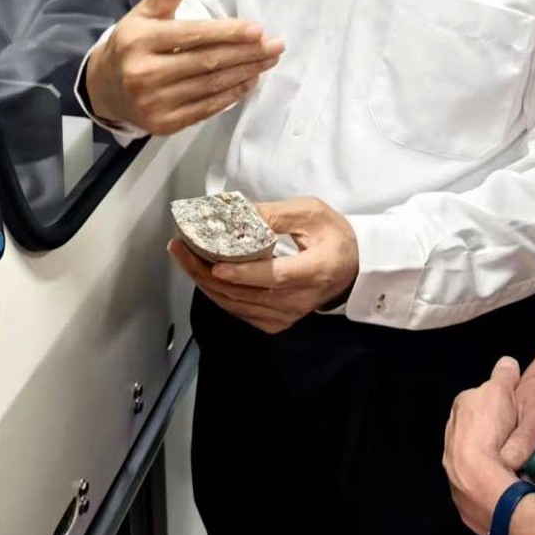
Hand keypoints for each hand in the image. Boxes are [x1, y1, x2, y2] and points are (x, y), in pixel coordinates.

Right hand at [86, 0, 284, 133]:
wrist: (104, 89)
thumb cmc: (132, 45)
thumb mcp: (143, 15)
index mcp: (140, 41)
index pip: (193, 36)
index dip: (228, 33)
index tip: (258, 29)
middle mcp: (145, 73)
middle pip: (207, 62)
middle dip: (246, 53)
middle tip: (276, 45)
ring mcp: (154, 102)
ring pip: (210, 85)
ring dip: (246, 73)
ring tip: (269, 61)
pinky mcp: (164, 124)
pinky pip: (205, 108)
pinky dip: (231, 95)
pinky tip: (250, 82)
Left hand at [168, 196, 359, 333]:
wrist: (352, 266)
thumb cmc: (334, 236)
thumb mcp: (312, 213)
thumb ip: (276, 214)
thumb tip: (238, 214)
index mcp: (314, 271)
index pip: (275, 277)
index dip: (244, 274)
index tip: (216, 265)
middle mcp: (299, 300)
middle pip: (246, 293)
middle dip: (206, 272)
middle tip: (181, 248)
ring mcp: (287, 316)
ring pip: (237, 305)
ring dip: (206, 282)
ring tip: (185, 257)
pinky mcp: (277, 322)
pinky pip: (240, 311)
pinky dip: (219, 294)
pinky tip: (205, 276)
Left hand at [444, 357, 522, 534]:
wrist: (480, 482)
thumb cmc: (490, 430)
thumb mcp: (501, 389)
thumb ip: (503, 373)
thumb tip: (507, 363)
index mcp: (460, 408)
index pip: (479, 402)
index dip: (499, 407)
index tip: (514, 415)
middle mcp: (452, 435)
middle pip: (479, 434)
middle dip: (497, 439)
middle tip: (517, 445)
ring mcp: (453, 464)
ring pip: (480, 460)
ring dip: (496, 462)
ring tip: (519, 468)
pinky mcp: (461, 490)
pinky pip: (482, 482)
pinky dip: (494, 482)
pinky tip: (510, 482)